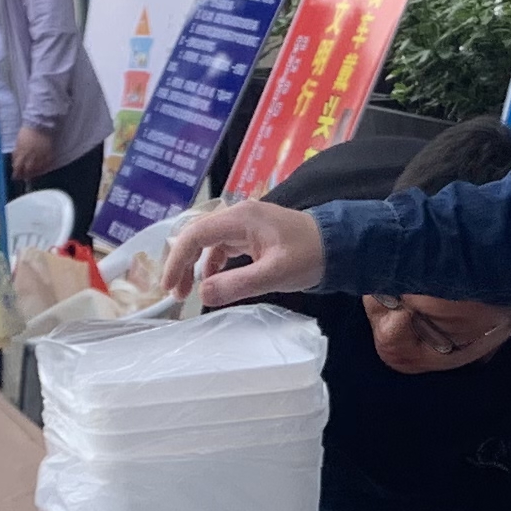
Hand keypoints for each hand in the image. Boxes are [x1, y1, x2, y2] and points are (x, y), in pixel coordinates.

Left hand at [13, 124, 57, 183]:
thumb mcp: (18, 142)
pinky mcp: (49, 153)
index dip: (16, 173)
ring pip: (37, 168)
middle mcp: (31, 155)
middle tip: (24, 178)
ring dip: (34, 174)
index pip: (18, 166)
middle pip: (28, 170)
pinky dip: (44, 168)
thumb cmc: (27, 132)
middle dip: (25, 175)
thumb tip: (14, 162)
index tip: (15, 177)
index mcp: (22, 152)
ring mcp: (41, 155)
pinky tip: (42, 170)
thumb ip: (17, 153)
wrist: (40, 124)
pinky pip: (47, 164)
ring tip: (32, 175)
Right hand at [160, 200, 323, 304]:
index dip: (177, 260)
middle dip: (181, 263)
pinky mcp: (251, 234)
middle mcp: (238, 215)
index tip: (170, 286)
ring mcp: (244, 224)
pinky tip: (213, 281)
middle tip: (176, 293)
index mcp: (241, 218)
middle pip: (196, 235)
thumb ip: (237, 284)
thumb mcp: (274, 274)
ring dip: (195, 265)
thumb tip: (202, 295)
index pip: (195, 235)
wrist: (340, 245)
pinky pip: (222, 247)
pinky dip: (211, 264)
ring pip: (207, 242)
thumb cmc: (310, 256)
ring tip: (189, 291)